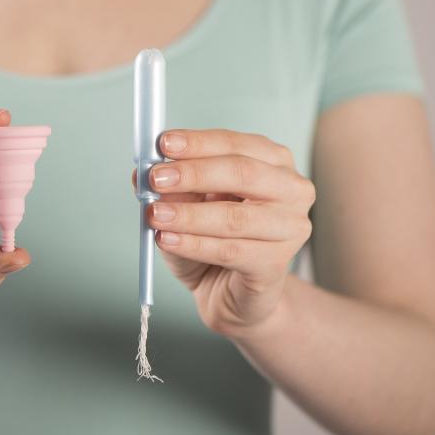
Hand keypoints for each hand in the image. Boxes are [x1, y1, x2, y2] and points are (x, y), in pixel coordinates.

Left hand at [138, 129, 314, 338]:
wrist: (228, 291)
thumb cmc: (214, 237)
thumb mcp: (188, 203)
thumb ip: (172, 185)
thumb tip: (142, 172)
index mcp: (274, 161)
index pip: (236, 143)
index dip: (198, 142)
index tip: (163, 143)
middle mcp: (291, 190)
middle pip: (243, 173)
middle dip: (194, 174)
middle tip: (156, 178)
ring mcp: (290, 228)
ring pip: (234, 217)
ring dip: (188, 215)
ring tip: (155, 214)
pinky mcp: (275, 264)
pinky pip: (230, 251)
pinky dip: (193, 244)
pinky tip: (167, 239)